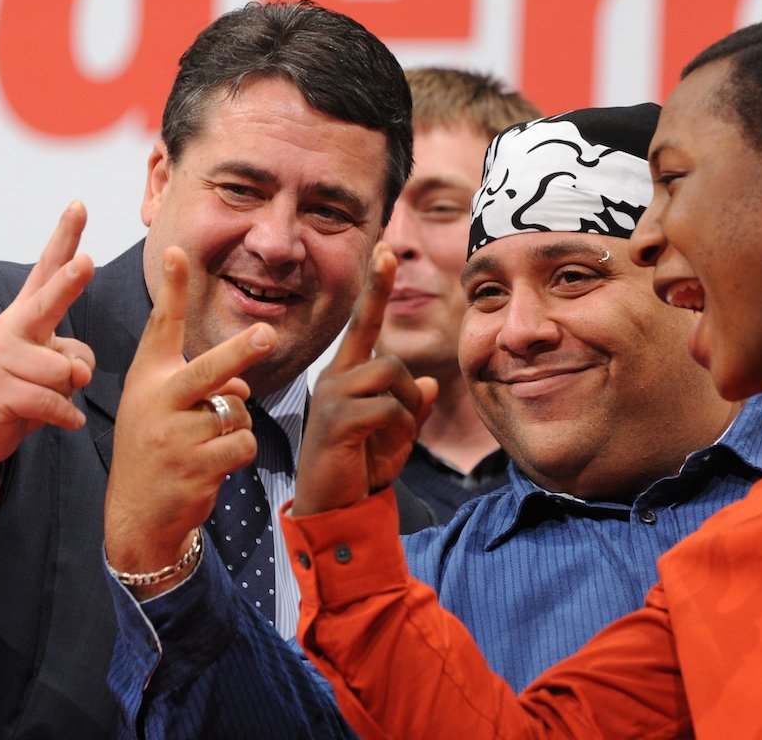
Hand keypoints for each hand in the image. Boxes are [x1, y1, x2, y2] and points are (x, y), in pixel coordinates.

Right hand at [0, 201, 96, 467]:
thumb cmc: (22, 387)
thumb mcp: (53, 368)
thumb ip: (74, 358)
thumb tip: (78, 371)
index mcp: (26, 315)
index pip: (46, 268)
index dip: (65, 237)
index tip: (80, 204)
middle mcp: (11, 329)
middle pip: (46, 304)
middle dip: (69, 284)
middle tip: (87, 263)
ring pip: (63, 372)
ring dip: (69, 391)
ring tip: (48, 398)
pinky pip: (51, 403)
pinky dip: (66, 417)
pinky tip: (65, 421)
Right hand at [104, 246, 276, 593]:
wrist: (136, 515)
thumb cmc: (157, 450)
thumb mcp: (161, 408)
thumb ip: (199, 385)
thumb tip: (241, 386)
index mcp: (147, 378)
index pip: (161, 326)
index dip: (171, 288)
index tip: (176, 251)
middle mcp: (157, 401)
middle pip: (211, 369)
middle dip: (243, 351)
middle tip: (269, 333)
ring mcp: (175, 436)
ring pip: (237, 412)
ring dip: (235, 425)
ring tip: (208, 444)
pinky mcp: (194, 467)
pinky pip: (242, 443)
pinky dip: (239, 451)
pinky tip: (214, 465)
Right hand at [292, 243, 437, 516]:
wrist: (333, 509)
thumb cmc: (359, 470)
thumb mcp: (395, 437)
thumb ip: (411, 408)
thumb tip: (429, 385)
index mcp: (346, 375)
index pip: (364, 323)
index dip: (377, 288)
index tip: (386, 251)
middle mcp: (335, 378)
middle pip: (392, 361)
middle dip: (408, 398)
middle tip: (396, 434)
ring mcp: (332, 395)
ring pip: (393, 378)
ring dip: (404, 413)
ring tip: (386, 442)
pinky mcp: (337, 418)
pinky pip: (390, 408)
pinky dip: (400, 431)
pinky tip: (380, 450)